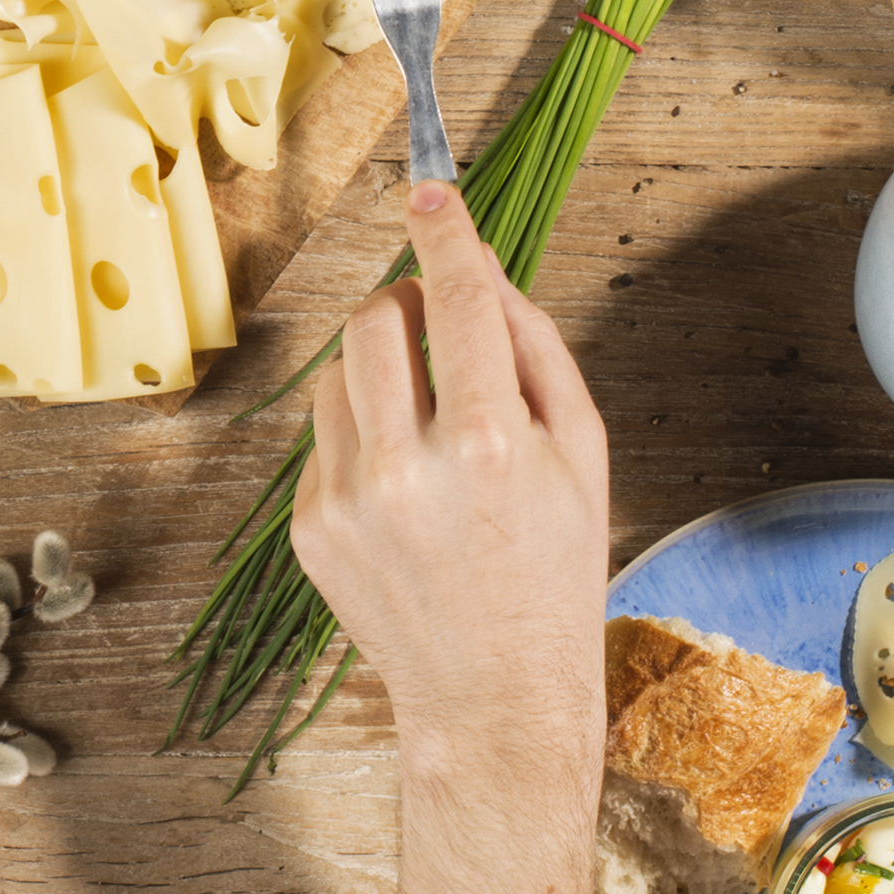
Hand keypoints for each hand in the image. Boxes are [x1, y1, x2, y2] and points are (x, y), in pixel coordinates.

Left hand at [303, 180, 615, 893]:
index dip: (445, 237)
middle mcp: (409, 467)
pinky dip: (361, 437)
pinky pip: (323, 438)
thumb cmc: (555, 574)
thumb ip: (534, 353)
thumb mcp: (584, 459)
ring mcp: (348, 500)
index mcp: (490, 444)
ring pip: (338, 373)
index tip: (431, 193)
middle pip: (374, 320)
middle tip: (438, 330)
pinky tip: (406, 493)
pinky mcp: (309, 528)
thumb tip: (484, 272)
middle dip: (404, 306)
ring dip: (380, 373)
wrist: (494, 700)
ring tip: (429, 429)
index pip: (458, 303)